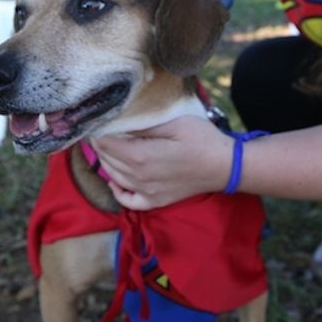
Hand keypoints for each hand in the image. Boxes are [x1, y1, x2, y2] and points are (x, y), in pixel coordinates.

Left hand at [91, 115, 233, 209]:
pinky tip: (115, 180)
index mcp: (141, 156)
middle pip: (107, 160)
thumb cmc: (201, 139)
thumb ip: (143, 126)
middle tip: (98, 130)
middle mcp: (139, 177)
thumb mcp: (173, 123)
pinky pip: (128, 201)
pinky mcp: (156, 201)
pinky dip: (117, 191)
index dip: (98, 131)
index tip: (97, 120)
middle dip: (99, 144)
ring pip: (114, 178)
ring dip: (105, 162)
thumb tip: (118, 122)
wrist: (225, 166)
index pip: (106, 144)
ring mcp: (147, 193)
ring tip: (105, 147)